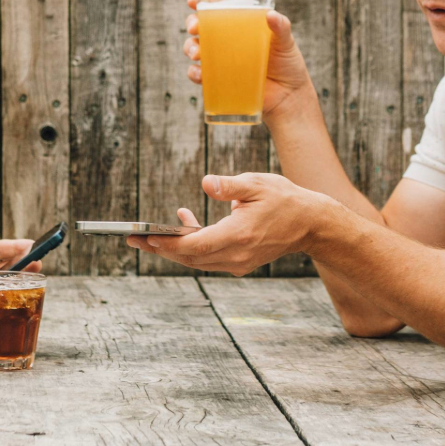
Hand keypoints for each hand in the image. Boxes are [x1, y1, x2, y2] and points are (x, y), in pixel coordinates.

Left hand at [127, 173, 341, 275]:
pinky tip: (186, 222)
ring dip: (174, 249)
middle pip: (190, 257)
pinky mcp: (240, 263)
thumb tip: (205, 183)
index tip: (144, 238)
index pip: (194, 245)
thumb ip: (229, 185)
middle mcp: (236, 254)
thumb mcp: (257, 184)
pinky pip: (209, 258)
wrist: (311, 224)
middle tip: (133, 239)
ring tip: (150, 235)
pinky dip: (193, 246)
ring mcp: (238, 262)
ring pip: (197, 261)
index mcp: (238, 235)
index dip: (167, 244)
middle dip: (160, 249)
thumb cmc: (284, 199)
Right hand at [184, 0, 311, 119]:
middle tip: (195, 28)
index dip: (202, 2)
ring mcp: (221, 60)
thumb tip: (270, 15)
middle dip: (192, 23)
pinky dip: (194, 73)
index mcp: (239, 25)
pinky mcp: (219, 80)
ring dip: (190, 47)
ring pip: (195, 48)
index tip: (192, 0)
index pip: (217, 9)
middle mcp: (226, 40)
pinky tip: (200, 73)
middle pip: (200, 26)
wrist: (288, 96)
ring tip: (196, 53)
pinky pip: (200, 75)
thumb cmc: (287, 64)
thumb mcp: (286, 41)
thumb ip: (281, 26)